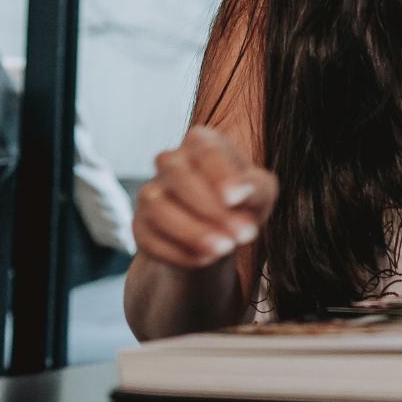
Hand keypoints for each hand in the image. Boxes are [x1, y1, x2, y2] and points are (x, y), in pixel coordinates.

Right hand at [132, 125, 275, 269]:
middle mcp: (170, 162)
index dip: (221, 175)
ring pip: (157, 206)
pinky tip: (205, 259)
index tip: (236, 199)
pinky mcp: (140, 225)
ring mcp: (150, 192)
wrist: (219, 233)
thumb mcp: (262, 191)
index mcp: (202, 142)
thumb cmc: (242, 201)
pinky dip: (177, 252)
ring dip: (192, 231)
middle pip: (179, 176)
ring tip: (224, 248)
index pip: (207, 151)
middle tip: (241, 234)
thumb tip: (239, 194)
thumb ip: (256, 187)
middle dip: (210, 209)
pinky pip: (149, 238)